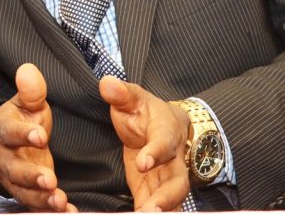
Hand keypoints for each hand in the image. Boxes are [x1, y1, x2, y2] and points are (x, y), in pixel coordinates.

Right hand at [0, 63, 75, 211]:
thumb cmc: (23, 121)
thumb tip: (28, 69)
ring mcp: (14, 179)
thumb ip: (31, 92)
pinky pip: (35, 205)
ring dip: (41, 198)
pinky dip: (49, 210)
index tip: (41, 135)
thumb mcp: (26, 104)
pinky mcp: (26, 194)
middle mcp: (5, 158)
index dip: (23, 135)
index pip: (10, 133)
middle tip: (50, 179)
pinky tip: (67, 210)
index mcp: (3, 131)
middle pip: (14, 169)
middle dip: (32, 176)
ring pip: (24, 192)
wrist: (11, 146)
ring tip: (59, 200)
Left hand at [99, 76, 189, 210]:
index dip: (155, 153)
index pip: (164, 143)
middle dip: (167, 197)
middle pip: (177, 182)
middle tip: (152, 210)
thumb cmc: (146, 112)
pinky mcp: (155, 191)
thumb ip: (121, 93)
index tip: (142, 162)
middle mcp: (172, 161)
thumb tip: (107, 84)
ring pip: (172, 200)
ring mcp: (166, 179)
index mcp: (166, 133)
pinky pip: (156, 207)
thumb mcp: (134, 98)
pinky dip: (148, 213)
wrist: (164, 126)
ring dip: (161, 210)